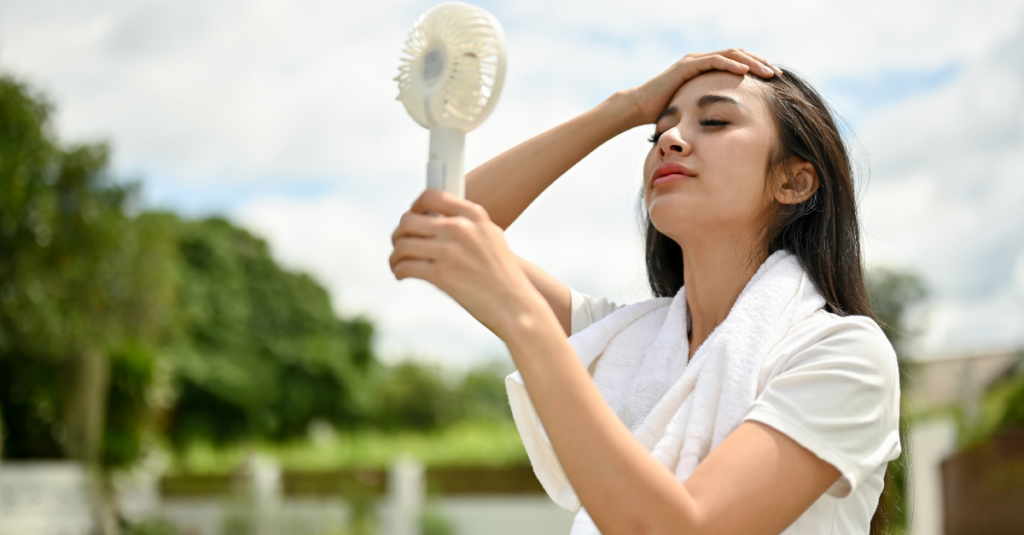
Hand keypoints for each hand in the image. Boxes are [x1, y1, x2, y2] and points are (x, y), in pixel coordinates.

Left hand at [390, 189, 545, 339]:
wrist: (516, 306)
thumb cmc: (503, 276)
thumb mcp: (492, 238)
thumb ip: (467, 225)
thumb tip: (433, 221)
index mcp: (473, 215)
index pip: (431, 196)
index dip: (414, 206)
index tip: (411, 217)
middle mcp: (460, 228)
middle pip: (409, 220)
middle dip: (399, 234)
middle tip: (400, 244)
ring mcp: (450, 251)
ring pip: (403, 244)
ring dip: (395, 255)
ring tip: (398, 263)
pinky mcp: (441, 275)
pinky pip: (406, 267)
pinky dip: (398, 271)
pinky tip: (402, 275)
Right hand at [622, 49, 779, 127]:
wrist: (638, 109)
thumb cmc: (663, 113)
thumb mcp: (693, 111)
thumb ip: (708, 112)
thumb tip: (726, 129)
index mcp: (706, 70)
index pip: (738, 64)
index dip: (757, 71)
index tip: (774, 83)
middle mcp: (702, 60)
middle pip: (739, 56)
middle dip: (760, 64)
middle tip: (778, 75)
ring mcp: (695, 60)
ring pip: (731, 55)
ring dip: (752, 63)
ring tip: (768, 73)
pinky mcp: (688, 65)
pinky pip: (715, 61)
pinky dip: (731, 65)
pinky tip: (746, 72)